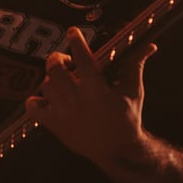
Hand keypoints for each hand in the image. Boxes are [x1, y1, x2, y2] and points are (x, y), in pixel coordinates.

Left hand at [24, 27, 155, 168]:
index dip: (76, 42)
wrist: (118, 151)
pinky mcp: (55, 125)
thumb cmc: (127, 120)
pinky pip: (33, 108)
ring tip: (62, 81)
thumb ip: (135, 66)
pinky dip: (35, 100)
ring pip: (46, 85)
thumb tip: (149, 46)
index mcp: (97, 89)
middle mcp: (77, 99)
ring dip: (51, 78)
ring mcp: (63, 113)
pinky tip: (47, 98)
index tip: (72, 32)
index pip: (82, 58)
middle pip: (55, 68)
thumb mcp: (133, 92)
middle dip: (58, 59)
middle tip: (65, 61)